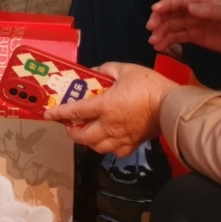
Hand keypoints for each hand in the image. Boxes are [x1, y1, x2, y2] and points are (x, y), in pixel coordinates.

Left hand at [45, 62, 174, 156]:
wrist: (172, 105)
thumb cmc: (148, 85)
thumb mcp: (125, 69)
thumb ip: (106, 70)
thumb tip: (94, 72)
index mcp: (105, 106)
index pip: (75, 111)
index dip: (59, 113)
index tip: (48, 114)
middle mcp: (109, 126)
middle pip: (83, 137)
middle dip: (72, 132)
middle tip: (70, 125)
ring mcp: (121, 138)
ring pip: (97, 147)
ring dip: (88, 141)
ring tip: (87, 132)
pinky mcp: (133, 145)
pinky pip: (114, 151)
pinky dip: (107, 147)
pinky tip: (108, 139)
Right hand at [149, 0, 220, 56]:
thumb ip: (209, 10)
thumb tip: (190, 7)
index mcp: (200, 1)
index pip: (179, 1)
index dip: (166, 4)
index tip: (155, 10)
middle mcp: (192, 11)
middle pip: (171, 13)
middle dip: (159, 20)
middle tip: (151, 30)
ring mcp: (192, 24)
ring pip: (171, 26)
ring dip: (160, 32)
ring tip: (154, 42)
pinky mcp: (194, 37)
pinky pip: (177, 37)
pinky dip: (167, 41)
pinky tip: (159, 47)